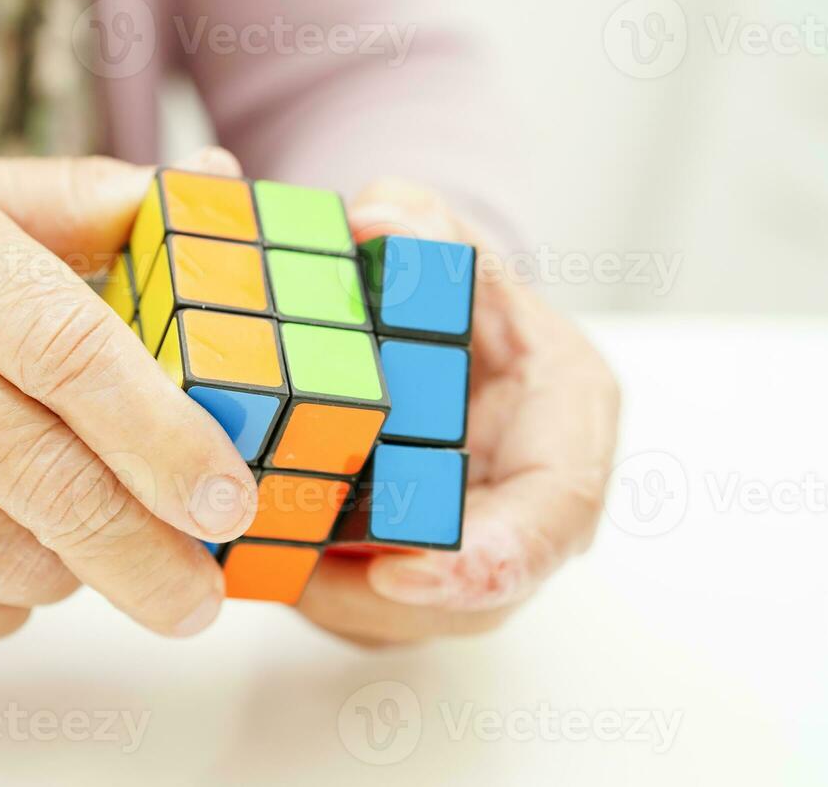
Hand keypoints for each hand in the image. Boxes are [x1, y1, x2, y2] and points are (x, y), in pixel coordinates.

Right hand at [0, 150, 257, 639]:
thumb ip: (89, 202)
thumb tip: (214, 189)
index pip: (70, 353)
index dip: (161, 435)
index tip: (226, 498)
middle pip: (44, 482)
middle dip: (141, 555)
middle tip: (199, 592)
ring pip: (2, 558)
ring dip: (66, 562)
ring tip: (72, 522)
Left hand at [295, 179, 620, 645]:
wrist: (443, 330)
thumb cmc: (461, 293)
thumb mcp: (447, 240)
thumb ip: (423, 224)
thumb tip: (379, 218)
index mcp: (569, 419)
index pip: (556, 514)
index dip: (488, 558)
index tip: (401, 572)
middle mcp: (533, 500)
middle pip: (476, 587)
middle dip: (384, 595)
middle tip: (297, 574)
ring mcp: (477, 542)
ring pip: (412, 608)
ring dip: (334, 595)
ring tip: (261, 559)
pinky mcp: (418, 565)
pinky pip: (368, 601)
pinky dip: (313, 585)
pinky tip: (258, 553)